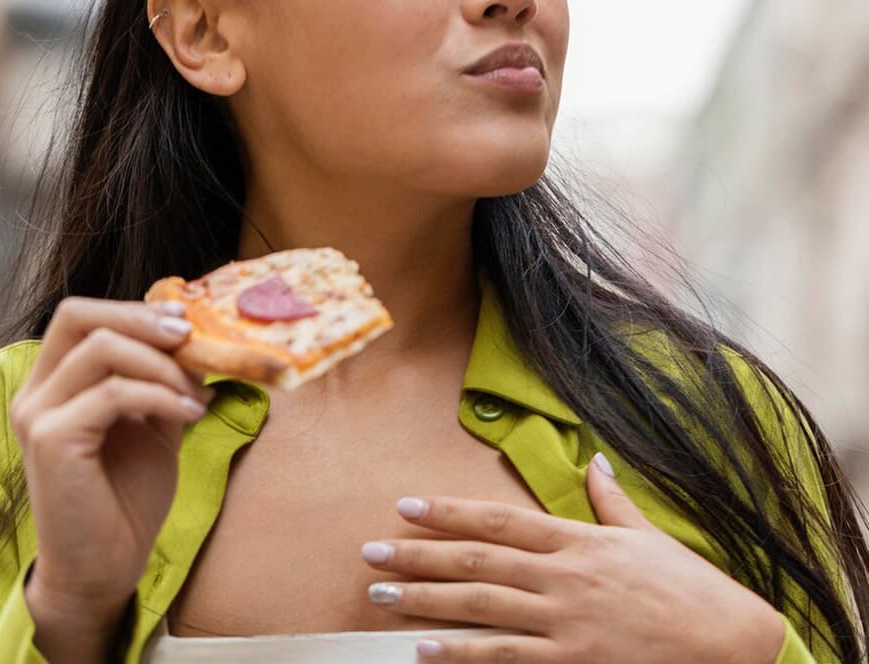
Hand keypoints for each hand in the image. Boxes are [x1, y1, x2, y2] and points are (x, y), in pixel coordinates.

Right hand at [10, 297, 211, 650]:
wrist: (106, 566)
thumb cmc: (127, 496)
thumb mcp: (154, 421)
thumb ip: (164, 378)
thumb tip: (197, 335)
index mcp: (54, 382)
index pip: (81, 316)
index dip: (134, 308)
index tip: (185, 319)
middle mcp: (36, 391)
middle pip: (78, 315)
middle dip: (141, 318)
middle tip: (191, 336)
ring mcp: (37, 414)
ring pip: (101, 349)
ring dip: (162, 364)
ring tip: (197, 393)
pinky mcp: (50, 440)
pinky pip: (113, 393)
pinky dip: (160, 395)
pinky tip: (191, 414)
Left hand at [361, 453, 784, 662]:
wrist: (733, 646)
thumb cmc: (689, 589)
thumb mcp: (647, 536)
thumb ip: (610, 500)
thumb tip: (595, 461)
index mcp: (576, 541)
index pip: (498, 519)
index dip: (448, 511)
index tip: (407, 505)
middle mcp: (563, 578)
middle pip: (476, 563)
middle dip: (418, 558)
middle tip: (371, 555)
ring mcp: (566, 625)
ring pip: (481, 610)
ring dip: (426, 604)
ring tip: (382, 598)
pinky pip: (507, 660)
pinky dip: (463, 655)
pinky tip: (426, 651)